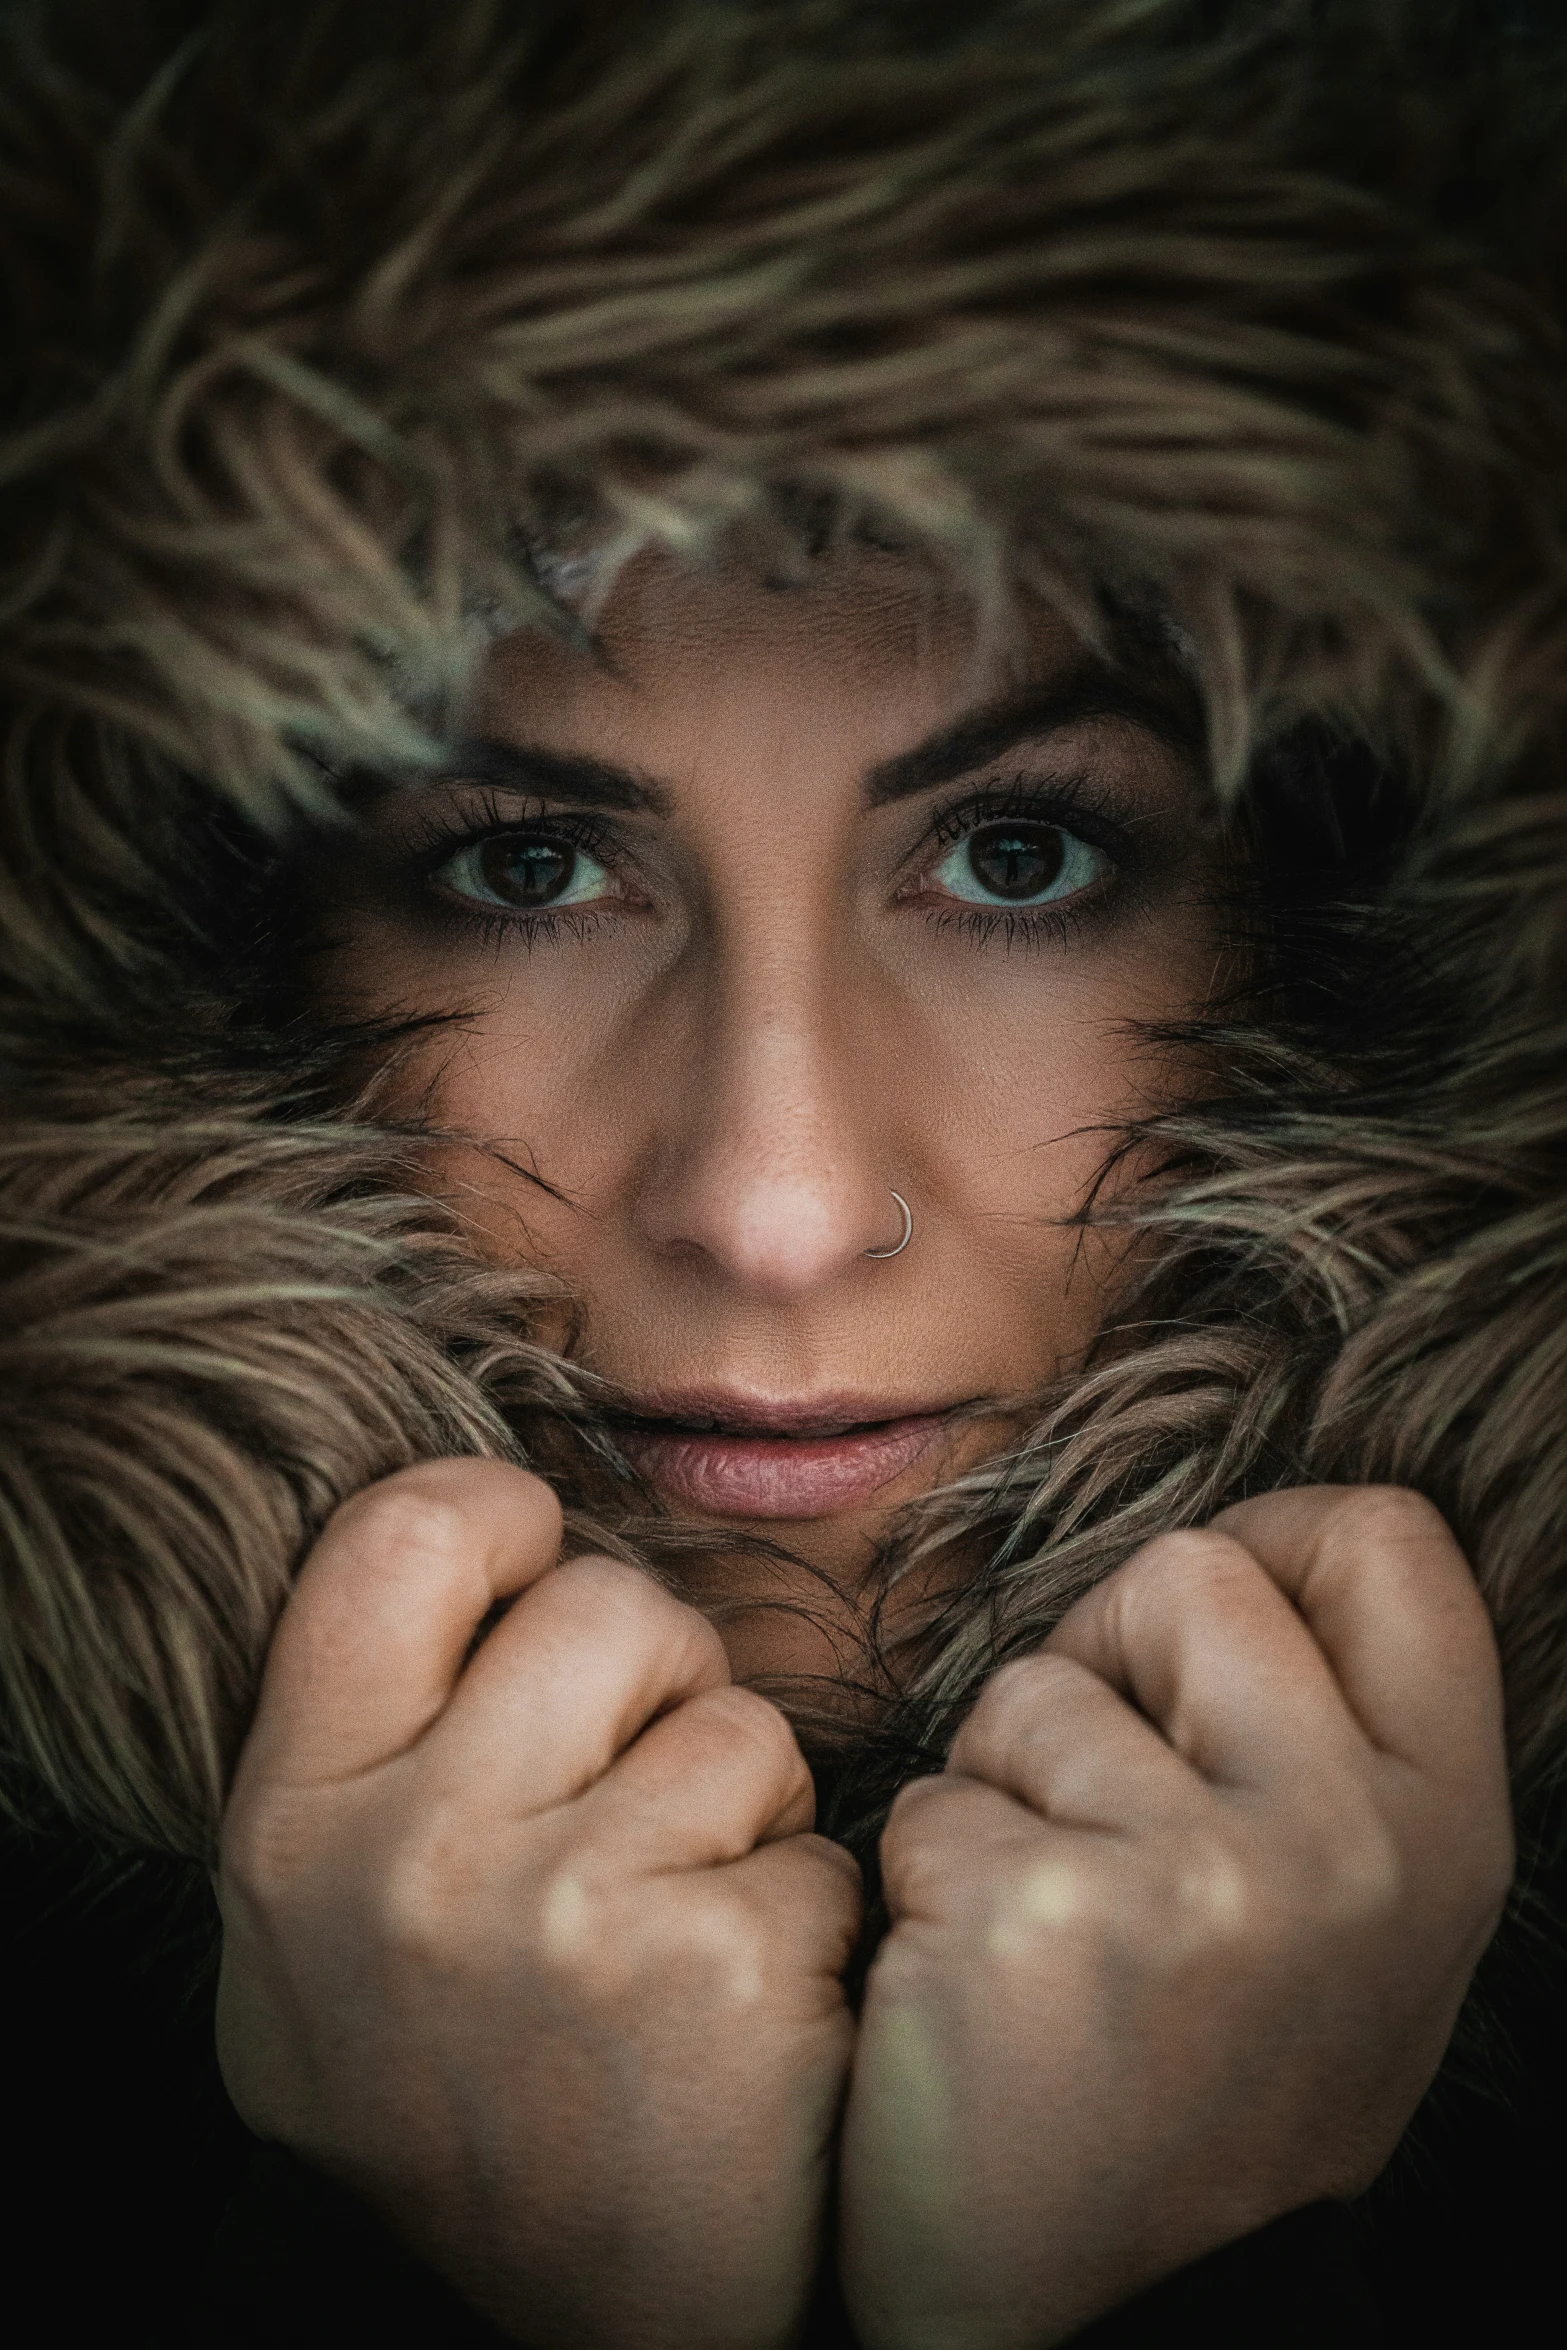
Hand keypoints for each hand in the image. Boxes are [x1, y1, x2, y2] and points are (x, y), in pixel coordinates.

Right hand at [215, 1460, 860, 2349]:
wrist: (604, 2338)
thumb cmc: (473, 2104)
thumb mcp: (325, 1945)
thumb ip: (367, 1749)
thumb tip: (466, 1549)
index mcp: (291, 1826)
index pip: (402, 1533)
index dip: (499, 1520)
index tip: (539, 1578)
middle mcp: (408, 1858)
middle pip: (604, 1603)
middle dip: (659, 1682)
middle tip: (641, 1798)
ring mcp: (564, 1913)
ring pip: (733, 1715)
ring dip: (743, 1803)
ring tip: (688, 1918)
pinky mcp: (721, 1966)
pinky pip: (818, 1841)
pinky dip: (807, 1910)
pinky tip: (751, 2012)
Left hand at [838, 1485, 1512, 2349]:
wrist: (1111, 2328)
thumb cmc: (1207, 2090)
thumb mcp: (1357, 1927)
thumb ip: (1335, 1744)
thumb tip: (1251, 1563)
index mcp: (1444, 1826)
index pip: (1387, 1539)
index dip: (1276, 1544)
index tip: (1202, 1639)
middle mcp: (1349, 1839)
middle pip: (1191, 1569)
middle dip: (1110, 1660)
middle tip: (1102, 1807)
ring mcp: (1198, 1874)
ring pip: (1035, 1685)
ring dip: (1006, 1786)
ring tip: (1051, 1927)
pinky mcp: (1037, 1914)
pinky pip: (935, 1798)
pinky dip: (928, 1878)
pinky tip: (978, 1993)